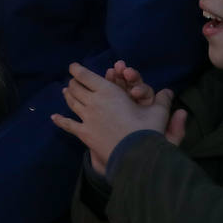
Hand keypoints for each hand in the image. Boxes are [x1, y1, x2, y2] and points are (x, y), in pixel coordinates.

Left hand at [50, 63, 185, 175]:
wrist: (136, 156)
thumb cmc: (147, 130)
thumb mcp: (158, 113)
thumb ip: (162, 100)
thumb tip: (168, 91)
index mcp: (108, 92)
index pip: (88, 77)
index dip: (79, 70)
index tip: (73, 66)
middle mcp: (93, 102)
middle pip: (77, 88)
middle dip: (74, 82)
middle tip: (72, 80)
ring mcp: (87, 118)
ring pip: (72, 103)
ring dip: (68, 96)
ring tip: (65, 91)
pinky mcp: (85, 134)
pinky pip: (69, 125)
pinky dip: (61, 120)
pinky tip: (54, 117)